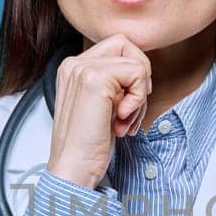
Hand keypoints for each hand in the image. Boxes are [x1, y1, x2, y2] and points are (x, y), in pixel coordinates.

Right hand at [49, 34, 152, 188]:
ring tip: (123, 122)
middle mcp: (74, 63)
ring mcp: (82, 69)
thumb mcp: (104, 105)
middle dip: (139, 79)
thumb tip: (142, 68)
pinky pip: (138, 73)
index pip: (118, 47)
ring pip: (136, 62)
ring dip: (140, 97)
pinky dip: (138, 101)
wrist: (73, 169)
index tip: (127, 106)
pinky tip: (121, 122)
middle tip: (130, 111)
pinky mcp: (94, 79)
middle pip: (127, 46)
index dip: (133, 74)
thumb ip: (115, 83)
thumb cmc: (89, 145)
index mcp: (73, 68)